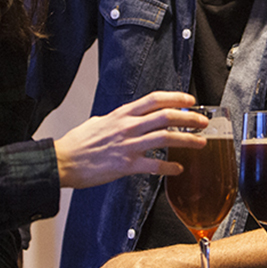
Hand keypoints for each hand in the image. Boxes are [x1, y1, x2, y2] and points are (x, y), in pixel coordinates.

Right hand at [54, 91, 206, 187]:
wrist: (63, 161)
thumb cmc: (78, 143)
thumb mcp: (99, 121)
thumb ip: (118, 119)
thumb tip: (129, 118)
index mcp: (122, 114)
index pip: (154, 99)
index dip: (175, 98)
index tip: (190, 101)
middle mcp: (128, 126)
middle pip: (166, 116)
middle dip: (189, 118)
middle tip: (203, 122)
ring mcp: (128, 145)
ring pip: (165, 138)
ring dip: (187, 140)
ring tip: (200, 143)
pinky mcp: (126, 166)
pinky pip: (154, 166)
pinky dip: (169, 168)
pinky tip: (177, 169)